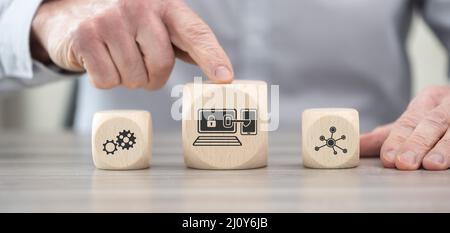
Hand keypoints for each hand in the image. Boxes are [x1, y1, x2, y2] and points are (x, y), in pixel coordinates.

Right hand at [31, 0, 233, 89]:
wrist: (72, 13)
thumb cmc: (125, 25)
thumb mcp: (157, 24)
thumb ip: (184, 43)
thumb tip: (220, 72)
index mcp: (164, 5)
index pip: (194, 33)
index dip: (212, 56)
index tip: (224, 77)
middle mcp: (138, 7)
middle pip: (162, 65)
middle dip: (152, 77)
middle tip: (141, 66)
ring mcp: (110, 20)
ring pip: (134, 78)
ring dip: (128, 79)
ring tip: (118, 58)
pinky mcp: (85, 37)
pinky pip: (107, 81)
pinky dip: (106, 79)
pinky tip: (100, 60)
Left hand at [361, 85, 449, 169]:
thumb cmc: (436, 116)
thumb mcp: (412, 121)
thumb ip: (385, 136)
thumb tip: (355, 145)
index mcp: (427, 101)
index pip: (409, 121)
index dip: (398, 140)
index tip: (388, 158)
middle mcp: (447, 105)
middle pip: (431, 124)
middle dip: (417, 144)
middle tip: (404, 163)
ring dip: (444, 149)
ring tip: (432, 164)